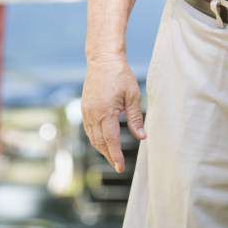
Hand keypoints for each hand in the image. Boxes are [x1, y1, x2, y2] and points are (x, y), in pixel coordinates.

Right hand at [82, 55, 145, 172]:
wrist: (103, 60)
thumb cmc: (120, 75)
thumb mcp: (132, 95)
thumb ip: (135, 118)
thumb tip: (142, 137)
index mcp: (105, 112)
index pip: (110, 140)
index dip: (115, 155)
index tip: (120, 167)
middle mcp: (93, 114)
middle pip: (100, 142)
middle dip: (109, 156)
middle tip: (118, 166)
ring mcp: (87, 112)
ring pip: (92, 137)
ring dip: (102, 149)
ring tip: (112, 156)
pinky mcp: (85, 108)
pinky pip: (89, 129)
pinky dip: (96, 138)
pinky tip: (103, 141)